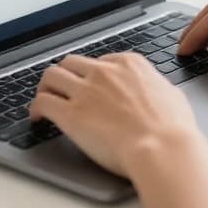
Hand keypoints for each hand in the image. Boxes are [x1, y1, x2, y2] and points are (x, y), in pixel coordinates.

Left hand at [30, 53, 206, 176]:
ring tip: (44, 99)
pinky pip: (43, 102)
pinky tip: (37, 118)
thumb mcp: (172, 95)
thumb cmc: (173, 128)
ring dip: (45, 87)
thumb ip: (157, 89)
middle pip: (71, 63)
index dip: (91, 73)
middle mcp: (104, 72)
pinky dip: (35, 108)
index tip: (89, 84)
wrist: (162, 147)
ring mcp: (85, 91)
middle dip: (65, 75)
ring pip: (51, 76)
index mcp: (129, 64)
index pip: (101, 60)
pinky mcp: (70, 113)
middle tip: (61, 88)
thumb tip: (156, 93)